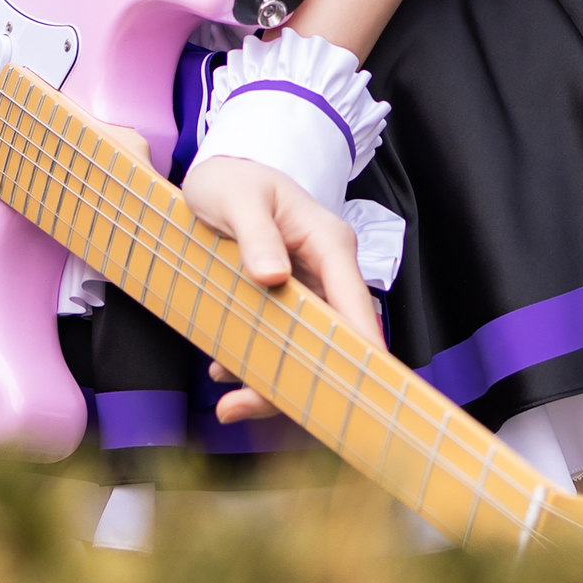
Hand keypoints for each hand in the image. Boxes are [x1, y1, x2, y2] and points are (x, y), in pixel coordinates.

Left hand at [181, 153, 381, 421]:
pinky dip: (255, 365)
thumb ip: (256, 233)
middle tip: (245, 406)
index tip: (357, 386)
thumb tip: (273, 275)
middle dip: (302, 379)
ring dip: (272, 382)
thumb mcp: (238, 199)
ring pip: (308, 348)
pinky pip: (284, 342)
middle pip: (332, 336)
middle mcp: (328, 271)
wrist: (222, 177)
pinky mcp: (289, 303)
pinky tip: (223, 370)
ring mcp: (309, 290)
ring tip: (227, 403)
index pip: (353, 300)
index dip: (359, 345)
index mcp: (328, 242)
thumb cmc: (233, 180)